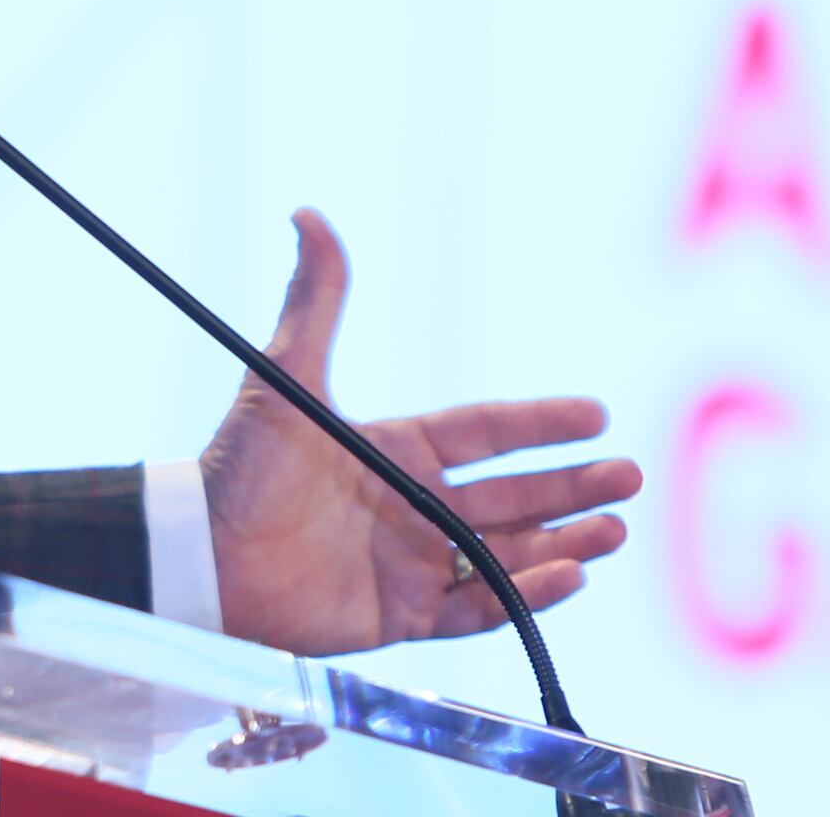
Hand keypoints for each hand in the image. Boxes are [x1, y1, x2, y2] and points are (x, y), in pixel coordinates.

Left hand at [200, 209, 638, 653]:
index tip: (596, 415)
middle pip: (513, 493)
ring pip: (508, 551)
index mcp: (397, 448)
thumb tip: (308, 213)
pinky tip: (568, 575)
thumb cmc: (238, 466)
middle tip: (629, 477)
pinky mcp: (401, 615)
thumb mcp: (286, 375)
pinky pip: (477, 607)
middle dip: (574, 486)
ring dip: (565, 539)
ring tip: (614, 529)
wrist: (199, 555)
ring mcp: (411, 561)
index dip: (542, 424)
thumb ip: (315, 300)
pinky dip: (526, 595)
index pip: (487, 432)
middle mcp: (413, 504)